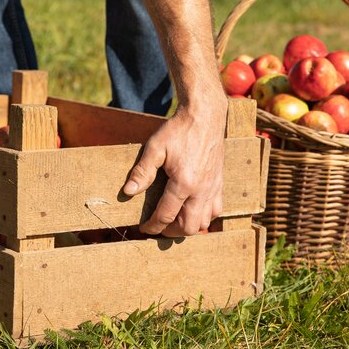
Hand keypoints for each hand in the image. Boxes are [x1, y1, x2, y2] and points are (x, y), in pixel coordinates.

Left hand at [122, 93, 227, 236]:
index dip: (152, 226)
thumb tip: (128, 192)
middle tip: (158, 227)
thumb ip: (142, 171)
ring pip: (204, 222)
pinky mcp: (220, 183)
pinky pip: (216, 211)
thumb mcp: (155, 148)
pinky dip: (204, 217)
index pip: (166, 216)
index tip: (143, 228)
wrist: (205, 116)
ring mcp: (213, 188)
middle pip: (188, 226)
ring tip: (174, 221)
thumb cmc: (178, 130)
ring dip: (188, 226)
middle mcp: (201, 190)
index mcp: (184, 183)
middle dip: (170, 232)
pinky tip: (193, 211)